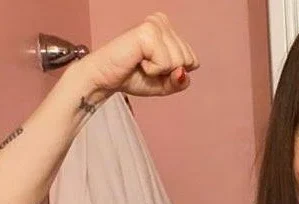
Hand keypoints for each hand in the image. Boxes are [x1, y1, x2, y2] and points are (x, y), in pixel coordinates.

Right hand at [79, 12, 198, 96]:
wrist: (104, 79)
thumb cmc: (132, 77)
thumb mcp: (165, 84)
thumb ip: (181, 81)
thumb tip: (182, 71)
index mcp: (168, 29)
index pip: (193, 60)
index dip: (175, 73)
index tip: (154, 68)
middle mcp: (162, 22)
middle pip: (189, 61)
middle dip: (168, 72)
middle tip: (146, 66)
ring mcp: (155, 25)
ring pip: (180, 62)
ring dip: (160, 71)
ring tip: (141, 62)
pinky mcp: (147, 32)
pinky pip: (167, 63)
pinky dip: (153, 70)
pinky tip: (138, 61)